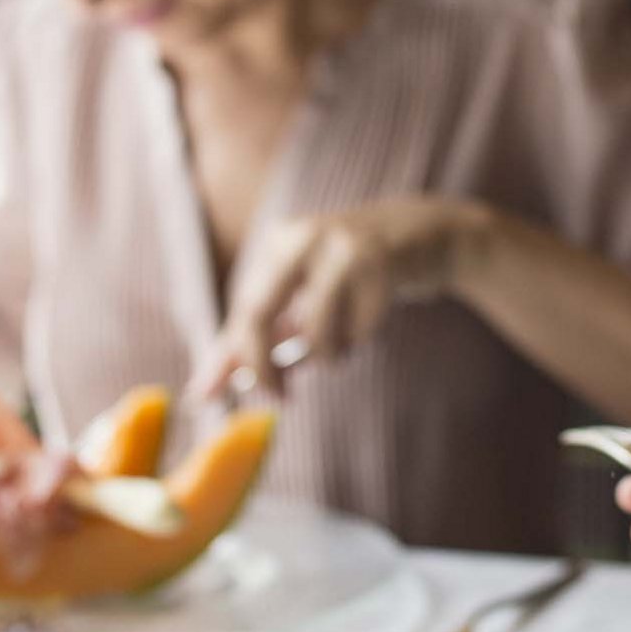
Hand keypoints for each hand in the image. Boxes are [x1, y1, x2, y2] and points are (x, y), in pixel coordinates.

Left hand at [195, 196, 490, 396]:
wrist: (425, 234)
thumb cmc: (353, 273)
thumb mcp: (304, 295)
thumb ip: (259, 337)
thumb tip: (205, 390)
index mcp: (277, 242)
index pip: (240, 308)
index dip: (231, 358)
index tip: (214, 397)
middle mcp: (302, 237)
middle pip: (257, 313)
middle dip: (262, 366)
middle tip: (278, 397)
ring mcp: (342, 247)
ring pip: (315, 331)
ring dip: (329, 354)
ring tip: (343, 345)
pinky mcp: (381, 262)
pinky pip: (359, 329)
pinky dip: (362, 338)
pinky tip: (371, 316)